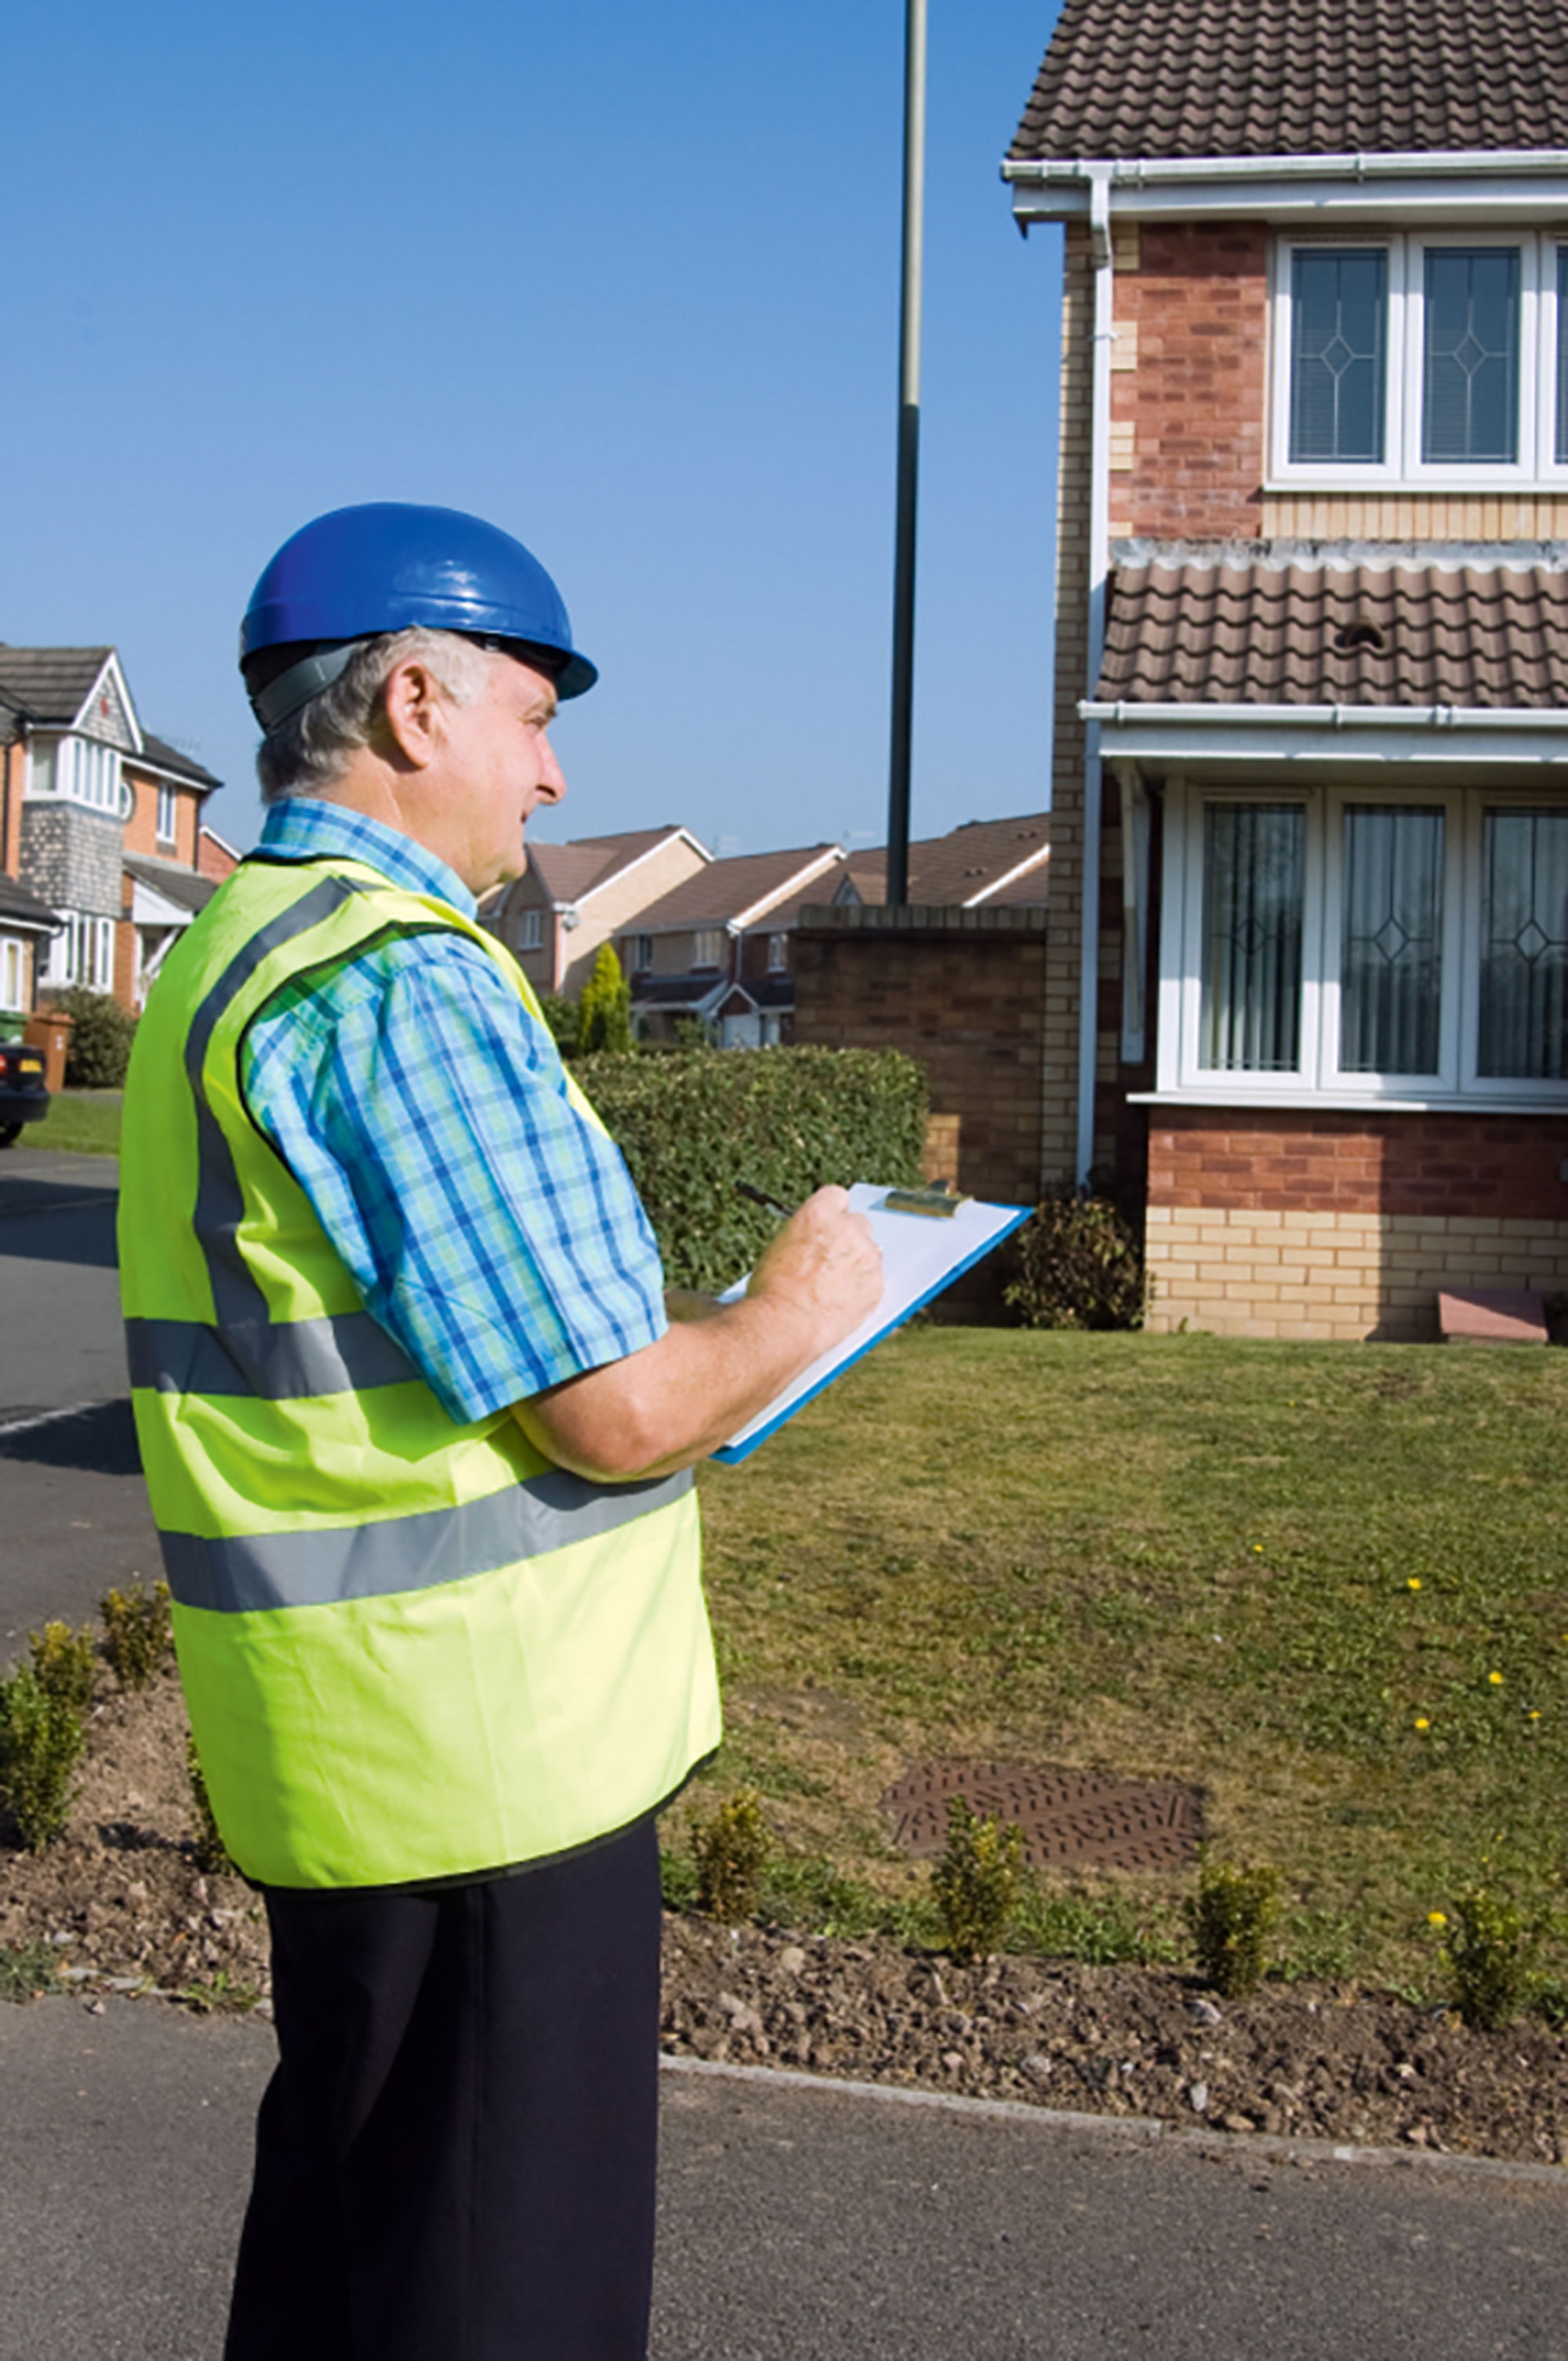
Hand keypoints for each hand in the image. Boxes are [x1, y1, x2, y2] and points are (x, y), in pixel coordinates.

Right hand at [747, 1185, 882, 1352]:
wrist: (783, 1325)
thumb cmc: (771, 1291)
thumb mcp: (777, 1249)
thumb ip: (803, 1236)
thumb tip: (811, 1241)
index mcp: (818, 1214)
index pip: (837, 1196)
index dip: (833, 1212)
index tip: (830, 1223)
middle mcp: (847, 1229)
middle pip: (859, 1222)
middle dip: (849, 1237)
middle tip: (834, 1257)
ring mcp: (866, 1256)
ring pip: (870, 1252)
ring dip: (857, 1264)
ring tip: (833, 1287)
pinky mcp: (876, 1284)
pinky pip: (875, 1280)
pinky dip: (863, 1288)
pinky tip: (842, 1301)